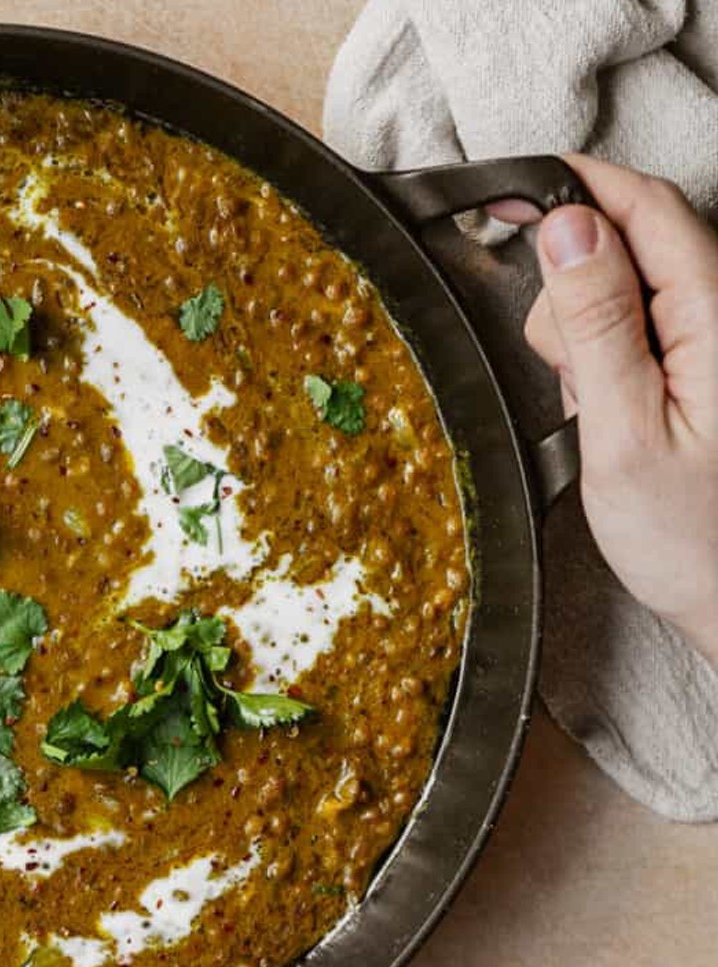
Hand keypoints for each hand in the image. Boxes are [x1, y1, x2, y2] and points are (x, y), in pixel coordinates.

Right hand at [519, 154, 717, 666]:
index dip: (577, 186)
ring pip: (622, 286)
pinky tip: (605, 410)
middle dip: (571, 288)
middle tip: (565, 370)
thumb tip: (567, 228)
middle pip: (630, 242)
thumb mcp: (625, 433)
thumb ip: (598, 324)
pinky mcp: (697, 366)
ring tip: (590, 406)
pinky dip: (600, 360)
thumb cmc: (694, 537)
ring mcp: (709, 341)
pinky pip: (632, 330)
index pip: (646, 208)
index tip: (511, 195)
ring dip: (583, 334)